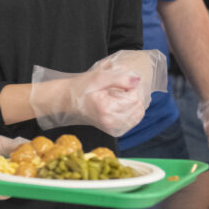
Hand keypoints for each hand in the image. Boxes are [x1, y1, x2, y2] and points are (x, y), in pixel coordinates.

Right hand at [30, 50, 165, 137]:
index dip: (131, 87)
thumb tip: (137, 80)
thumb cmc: (81, 88)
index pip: (134, 98)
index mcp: (106, 109)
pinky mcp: (116, 131)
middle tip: (118, 89)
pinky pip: (134, 120)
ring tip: (119, 96)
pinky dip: (132, 110)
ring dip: (134, 102)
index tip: (119, 83)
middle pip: (138, 107)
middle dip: (133, 95)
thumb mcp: (98, 77)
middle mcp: (111, 123)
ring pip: (139, 114)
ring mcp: (114, 129)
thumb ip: (119, 78)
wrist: (70, 101)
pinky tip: (122, 104)